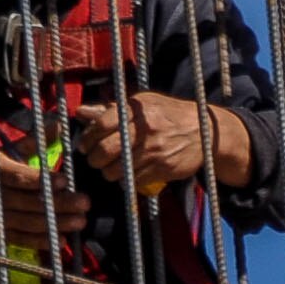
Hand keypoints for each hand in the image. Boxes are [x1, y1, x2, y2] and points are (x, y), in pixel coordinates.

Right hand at [0, 146, 89, 243]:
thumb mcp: (4, 152)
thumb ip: (33, 141)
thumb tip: (60, 125)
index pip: (20, 177)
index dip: (43, 180)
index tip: (66, 180)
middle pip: (29, 202)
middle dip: (60, 203)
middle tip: (85, 202)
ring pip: (29, 222)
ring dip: (56, 223)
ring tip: (80, 221)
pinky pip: (22, 239)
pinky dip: (42, 241)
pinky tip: (61, 238)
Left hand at [73, 91, 254, 192]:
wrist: (204, 130)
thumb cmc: (168, 114)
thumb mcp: (142, 103)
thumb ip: (110, 109)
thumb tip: (81, 112)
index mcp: (136, 110)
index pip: (100, 125)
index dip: (87, 137)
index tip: (84, 144)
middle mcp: (144, 130)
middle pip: (104, 151)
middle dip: (93, 158)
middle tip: (94, 159)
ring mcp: (154, 151)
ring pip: (116, 170)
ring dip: (107, 172)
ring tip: (110, 167)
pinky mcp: (163, 169)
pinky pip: (133, 180)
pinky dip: (126, 179)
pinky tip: (128, 172)